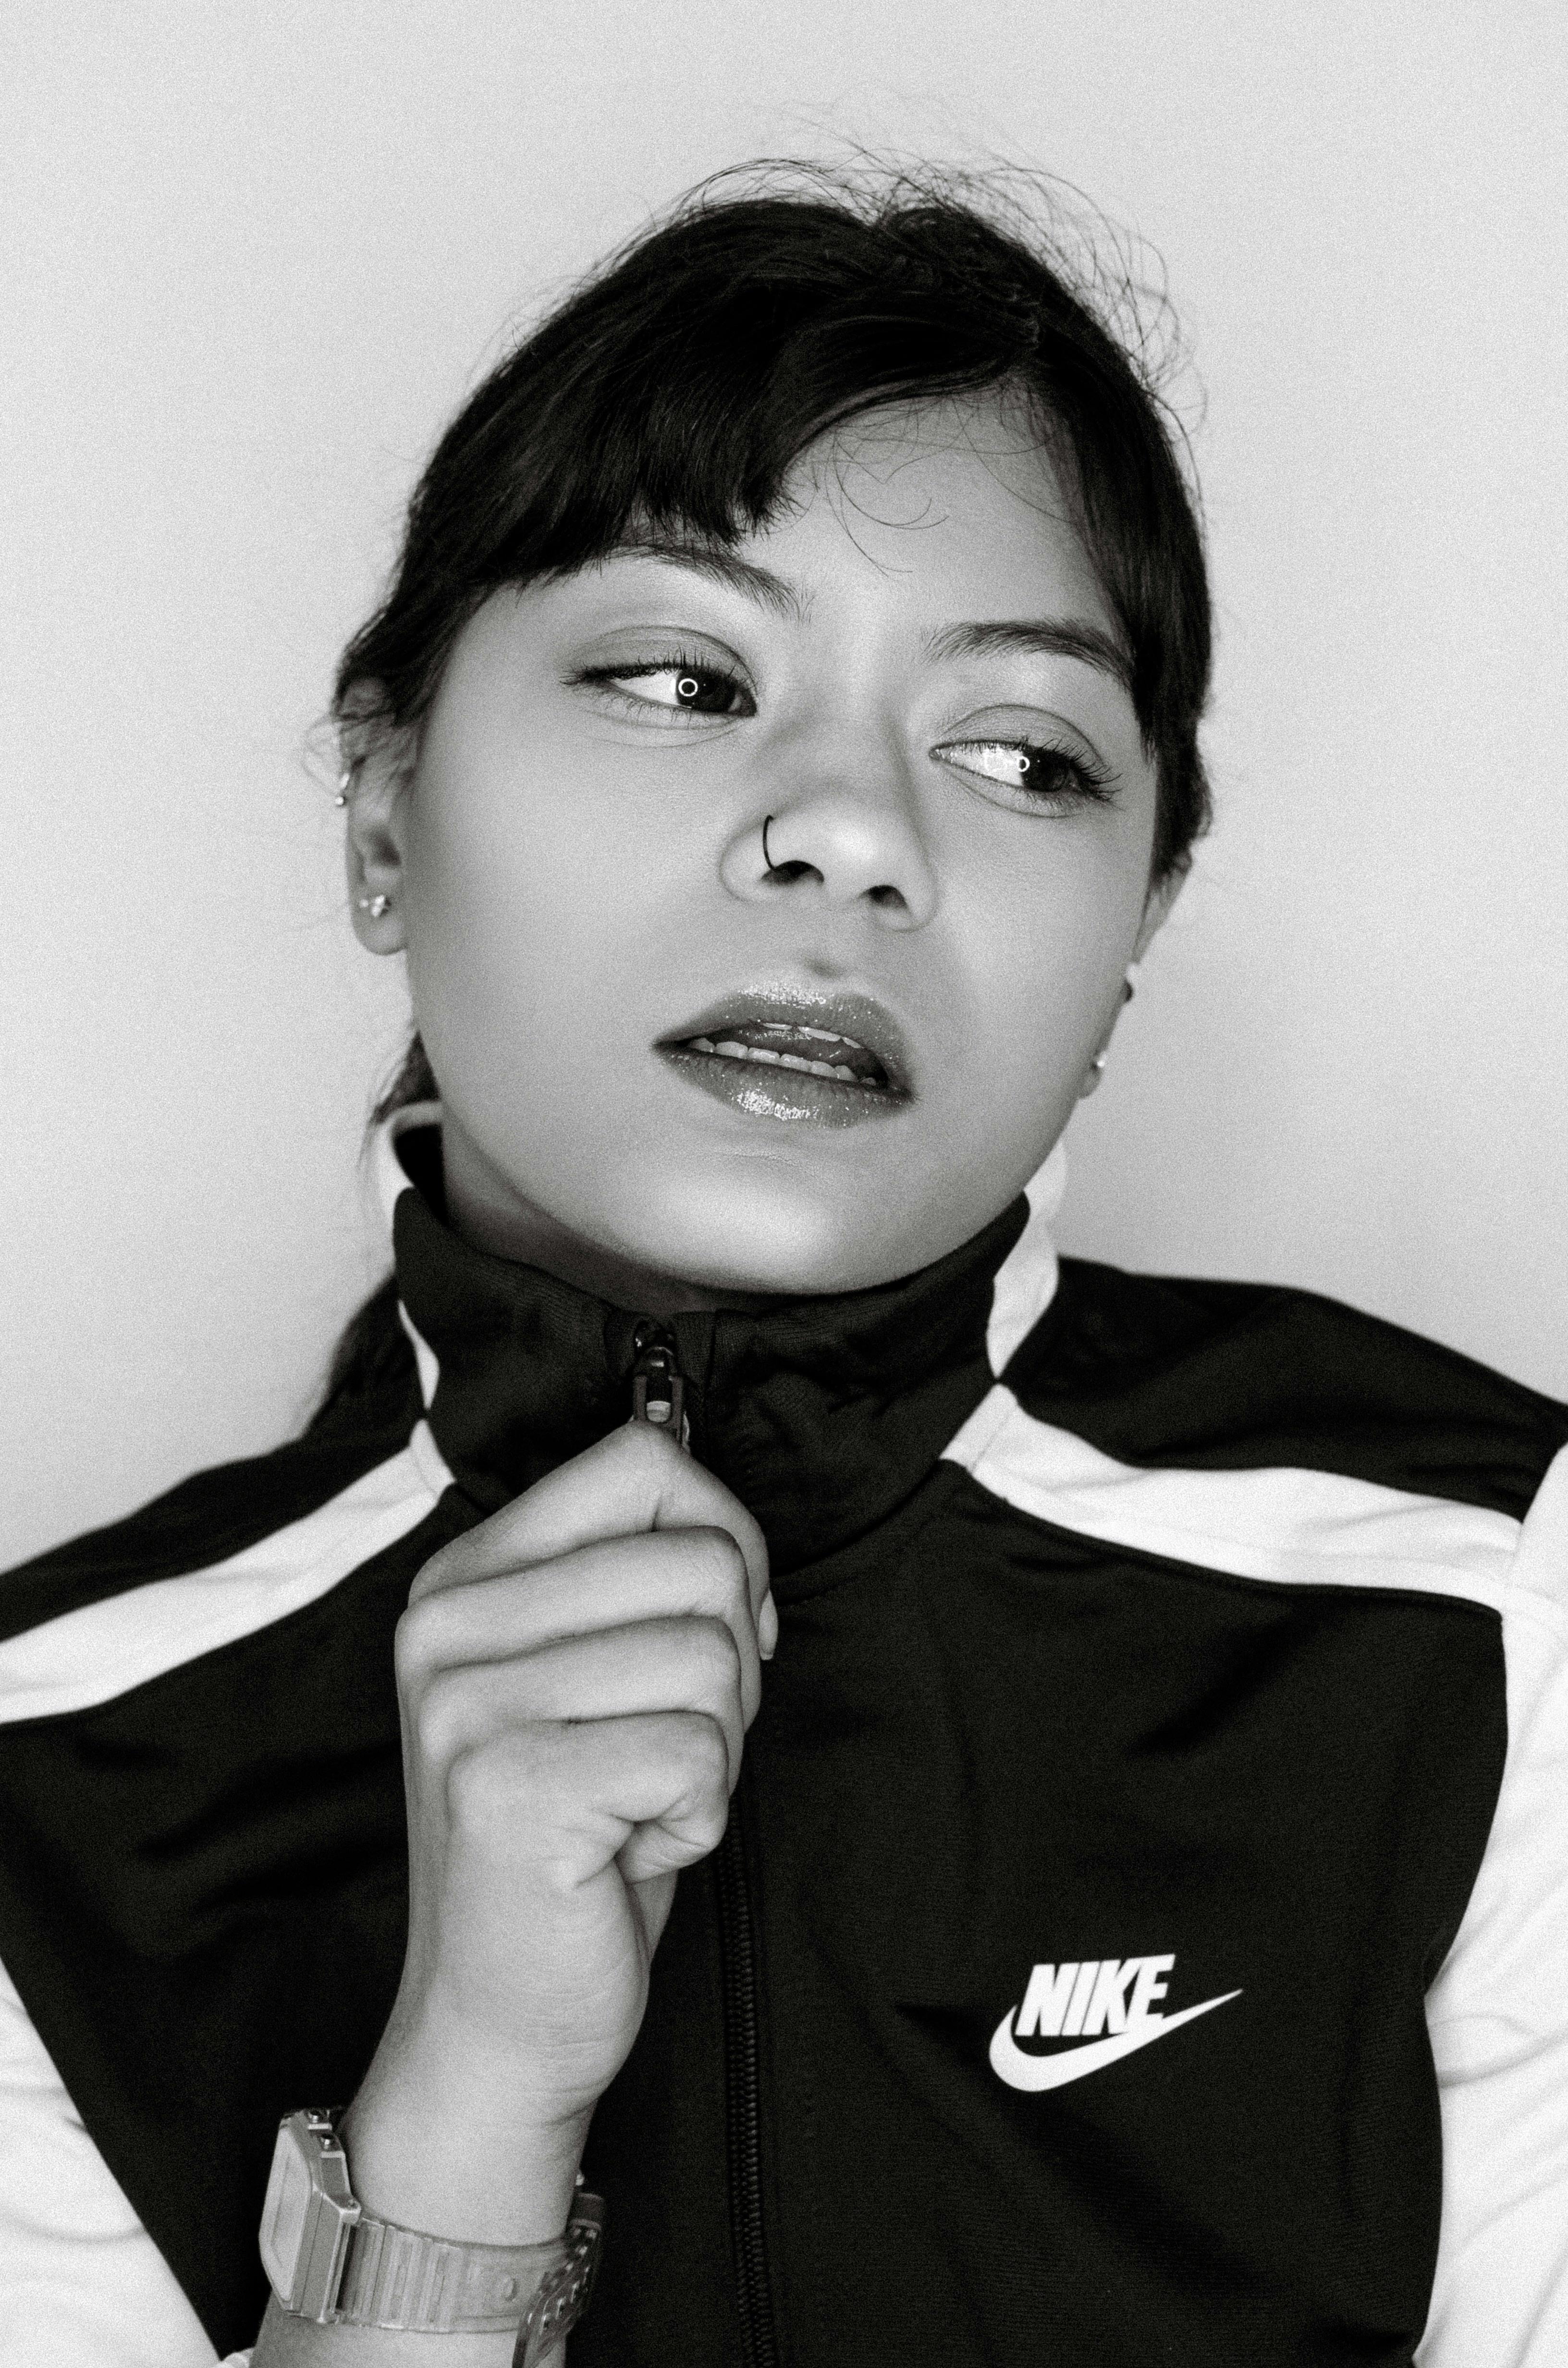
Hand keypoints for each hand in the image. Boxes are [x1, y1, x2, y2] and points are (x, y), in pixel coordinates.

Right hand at [339, 1420, 773, 2243]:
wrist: (503, 2014)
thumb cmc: (577, 1835)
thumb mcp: (596, 1671)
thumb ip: (635, 1569)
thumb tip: (706, 1479)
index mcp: (466, 1576)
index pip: (643, 1459)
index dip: (720, 1538)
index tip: (701, 1627)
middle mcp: (447, 1625)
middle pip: (703, 1562)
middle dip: (730, 1669)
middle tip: (657, 1749)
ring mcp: (467, 1706)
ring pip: (714, 1658)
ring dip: (713, 1748)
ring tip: (634, 1799)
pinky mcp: (509, 1790)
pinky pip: (699, 1754)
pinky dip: (698, 1817)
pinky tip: (627, 1851)